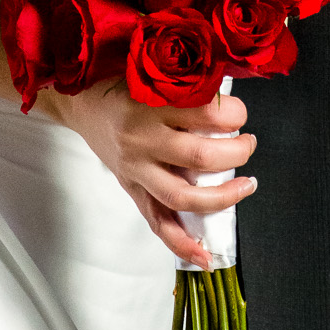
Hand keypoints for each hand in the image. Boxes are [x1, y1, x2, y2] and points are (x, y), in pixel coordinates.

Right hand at [51, 78, 256, 267]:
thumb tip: (231, 98)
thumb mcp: (153, 73)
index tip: (240, 113)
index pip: (204, 113)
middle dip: (237, 153)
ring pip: (183, 196)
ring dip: (222, 197)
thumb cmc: (121, 82)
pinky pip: (158, 223)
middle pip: (199, 157)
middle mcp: (142, 140)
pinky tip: (205, 256)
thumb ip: (188, 84)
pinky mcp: (132, 190)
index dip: (233, 114)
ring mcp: (136, 170)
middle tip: (249, 143)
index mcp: (149, 105)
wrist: (81, 102)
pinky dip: (182, 244)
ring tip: (246, 186)